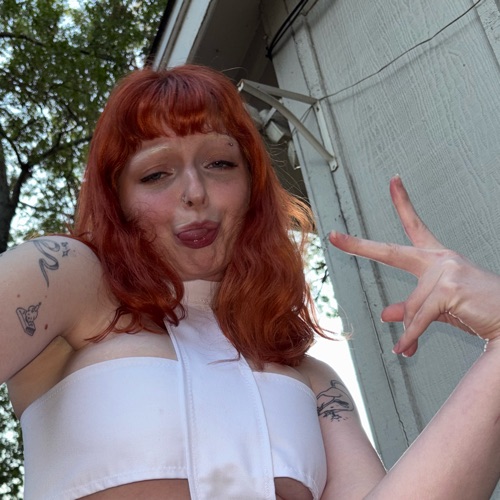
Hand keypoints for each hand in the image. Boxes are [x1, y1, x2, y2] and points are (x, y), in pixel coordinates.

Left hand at [329, 176, 499, 356]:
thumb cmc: (477, 310)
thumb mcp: (438, 306)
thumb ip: (411, 307)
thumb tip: (385, 314)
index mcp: (438, 257)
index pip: (415, 225)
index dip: (403, 202)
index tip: (393, 181)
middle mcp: (440, 258)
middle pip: (390, 252)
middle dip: (359, 245)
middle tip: (332, 236)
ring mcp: (446, 271)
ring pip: (410, 306)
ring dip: (410, 331)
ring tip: (410, 347)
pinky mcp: (450, 289)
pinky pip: (418, 318)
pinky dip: (410, 337)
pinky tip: (404, 351)